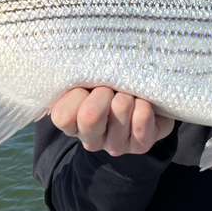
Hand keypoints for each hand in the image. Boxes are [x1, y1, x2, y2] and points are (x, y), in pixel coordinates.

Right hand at [51, 86, 174, 155]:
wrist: (148, 97)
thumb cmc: (112, 84)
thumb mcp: (91, 78)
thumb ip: (81, 75)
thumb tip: (81, 65)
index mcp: (72, 123)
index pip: (63, 117)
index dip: (76, 95)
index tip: (87, 86)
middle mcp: (91, 138)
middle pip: (90, 115)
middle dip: (103, 92)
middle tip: (110, 87)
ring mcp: (115, 145)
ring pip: (119, 109)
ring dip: (127, 93)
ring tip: (130, 93)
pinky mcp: (139, 146)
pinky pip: (141, 120)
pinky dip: (144, 104)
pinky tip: (144, 103)